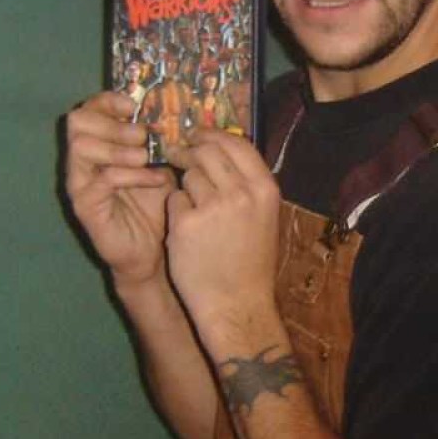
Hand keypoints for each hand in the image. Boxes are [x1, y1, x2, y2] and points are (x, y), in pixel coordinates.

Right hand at [63, 91, 174, 287]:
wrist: (153, 252)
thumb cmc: (155, 206)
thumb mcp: (160, 164)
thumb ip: (158, 140)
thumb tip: (172, 112)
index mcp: (97, 146)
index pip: (88, 110)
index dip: (108, 101)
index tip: (133, 106)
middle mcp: (81, 162)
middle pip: (77, 122)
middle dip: (113, 123)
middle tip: (142, 136)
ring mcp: (79, 183)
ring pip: (82, 146)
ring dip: (119, 148)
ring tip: (146, 158)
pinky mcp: (85, 206)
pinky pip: (102, 179)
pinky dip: (132, 175)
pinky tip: (156, 181)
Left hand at [164, 128, 280, 346]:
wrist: (237, 304)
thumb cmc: (250, 262)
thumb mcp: (263, 216)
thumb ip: (245, 182)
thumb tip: (221, 147)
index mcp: (264, 189)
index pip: (235, 142)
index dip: (212, 134)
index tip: (198, 135)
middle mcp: (241, 193)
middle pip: (207, 151)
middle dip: (189, 150)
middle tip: (179, 155)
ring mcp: (212, 207)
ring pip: (187, 174)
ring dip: (184, 185)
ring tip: (194, 210)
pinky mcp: (185, 224)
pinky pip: (173, 200)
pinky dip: (176, 210)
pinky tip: (186, 231)